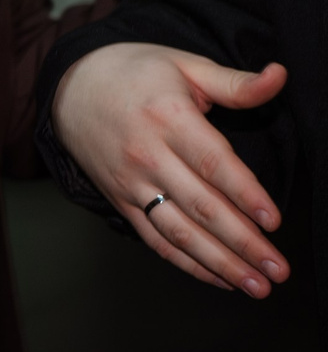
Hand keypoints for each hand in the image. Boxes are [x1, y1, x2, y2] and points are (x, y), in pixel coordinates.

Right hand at [54, 42, 288, 293]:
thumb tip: (280, 76)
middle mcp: (147, 154)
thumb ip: (235, 82)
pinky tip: (218, 278)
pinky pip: (155, 238)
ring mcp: (130, 182)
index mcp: (168, 117)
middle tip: (278, 270)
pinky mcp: (120, 200)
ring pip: (179, 231)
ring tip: (256, 286)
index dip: (245, 194)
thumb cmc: (136, 73)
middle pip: (201, 206)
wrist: (71, 86)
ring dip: (220, 263)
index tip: (273, 221)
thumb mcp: (185, 65)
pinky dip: (187, 263)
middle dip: (244, 243)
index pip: (213, 163)